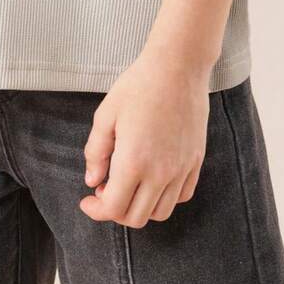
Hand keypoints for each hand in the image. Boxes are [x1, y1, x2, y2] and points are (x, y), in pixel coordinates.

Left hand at [78, 48, 210, 226]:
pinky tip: (153, 178)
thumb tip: (92, 181)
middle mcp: (160, 172)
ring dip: (140, 207)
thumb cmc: (138, 85)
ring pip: (160, 212)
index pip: (113, 208)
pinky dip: (164, 197)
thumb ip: (96, 152)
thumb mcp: (106, 114)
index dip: (96, 210)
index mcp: (133, 162)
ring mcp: (181, 169)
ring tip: (129, 183)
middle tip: (105, 189)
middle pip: (136, 217)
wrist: (177, 66)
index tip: (88, 200)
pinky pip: (181, 196)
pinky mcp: (196, 161)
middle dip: (115, 211)